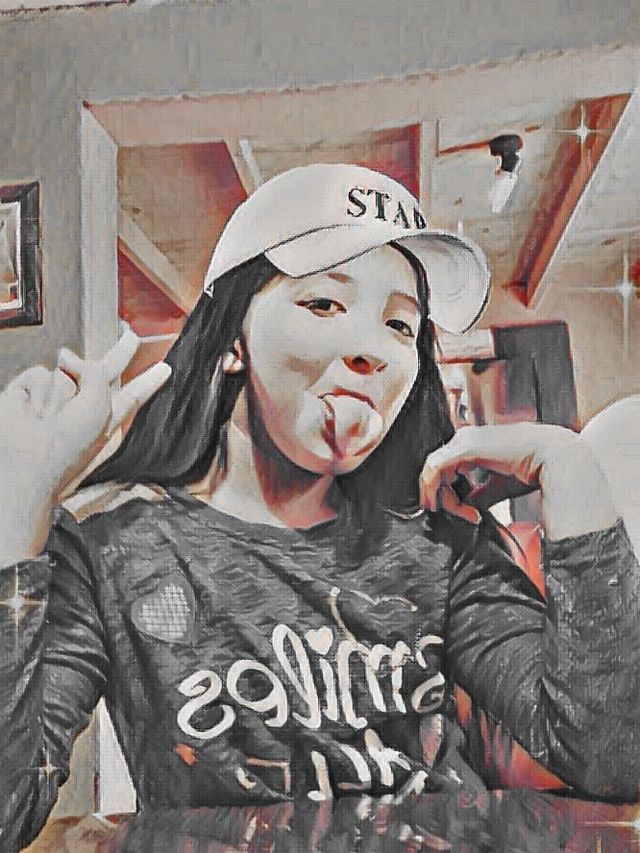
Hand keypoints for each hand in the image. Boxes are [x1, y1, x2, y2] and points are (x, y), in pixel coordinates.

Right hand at [0, 326, 171, 498]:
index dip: (148, 381)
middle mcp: (84, 406)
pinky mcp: (29, 391)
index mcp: (106, 417)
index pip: (133, 394)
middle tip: (131, 334)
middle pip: (106, 371)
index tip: (165, 369)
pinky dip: (38, 393)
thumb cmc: (67, 445)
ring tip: (49, 419)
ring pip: (66, 373)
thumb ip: (95, 374)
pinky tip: (32, 411)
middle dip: (121, 353)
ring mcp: (55, 398)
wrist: (28, 460)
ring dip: (60, 394)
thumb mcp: (98, 407)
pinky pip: (41, 375)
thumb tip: (65, 356)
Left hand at [420, 423, 617, 538]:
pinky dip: (436, 488)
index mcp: (473, 444)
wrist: (555, 456)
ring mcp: (464, 440)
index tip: (466, 514)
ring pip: (431, 469)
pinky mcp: (466, 447)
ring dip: (438, 495)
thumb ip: (481, 494)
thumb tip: (467, 507)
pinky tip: (449, 504)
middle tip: (457, 516)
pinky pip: (436, 469)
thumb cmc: (535, 467)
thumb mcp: (500, 485)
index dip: (447, 494)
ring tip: (460, 513)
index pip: (444, 468)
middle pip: (435, 469)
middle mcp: (466, 438)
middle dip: (439, 496)